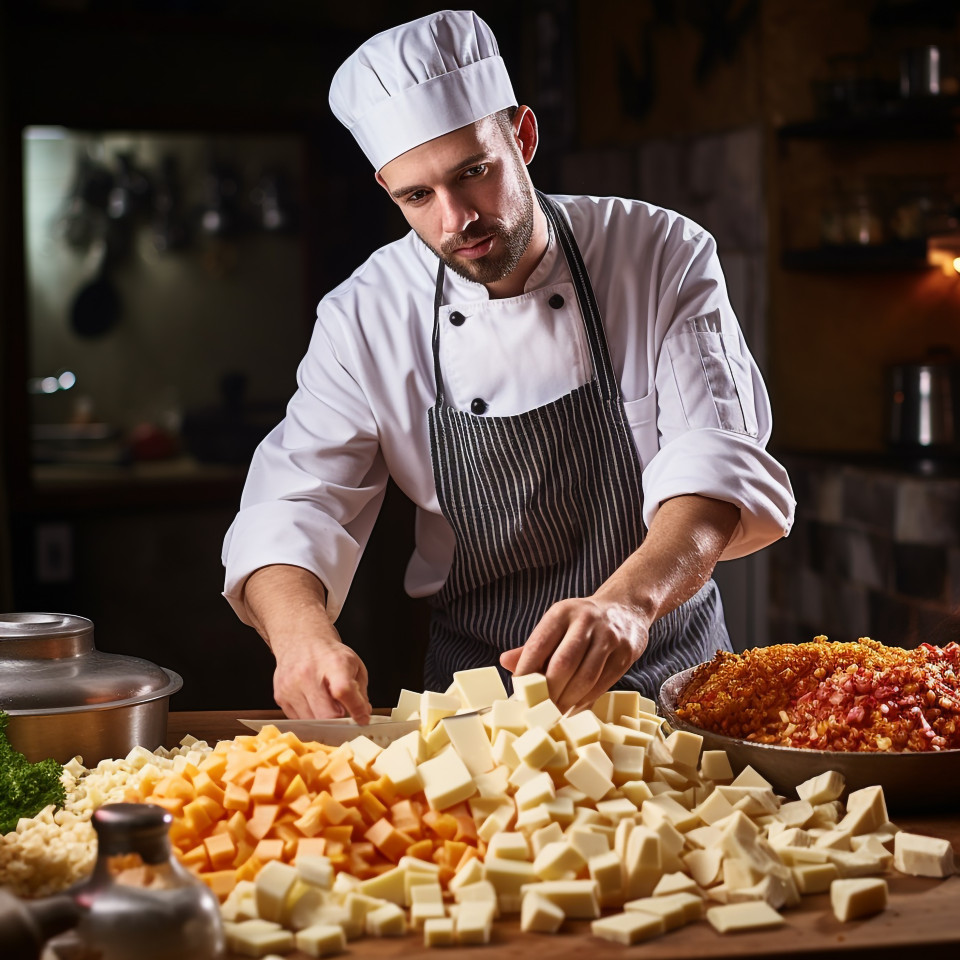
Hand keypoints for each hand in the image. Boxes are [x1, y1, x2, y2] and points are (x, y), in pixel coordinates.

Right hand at [272, 635, 370, 722]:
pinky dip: (309, 717)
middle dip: (338, 719)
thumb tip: (362, 716)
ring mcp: (291, 686)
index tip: (361, 716)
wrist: (301, 640)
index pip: (343, 690)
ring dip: (323, 720)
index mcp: (333, 663)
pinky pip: (299, 720)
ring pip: (312, 722)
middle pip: (326, 715)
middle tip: (342, 711)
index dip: (355, 707)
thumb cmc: (329, 654)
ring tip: (326, 702)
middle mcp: (309, 674)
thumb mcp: (354, 665)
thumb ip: (360, 693)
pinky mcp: (280, 696)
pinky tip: (312, 702)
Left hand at [500, 595, 648, 713]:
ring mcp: (609, 637)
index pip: (539, 645)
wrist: (625, 609)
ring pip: (585, 677)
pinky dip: (585, 701)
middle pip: (563, 664)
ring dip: (567, 701)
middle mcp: (586, 621)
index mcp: (562, 612)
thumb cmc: (582, 622)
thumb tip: (505, 662)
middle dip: (548, 692)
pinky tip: (574, 708)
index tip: (518, 692)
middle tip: (538, 710)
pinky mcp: (625, 654)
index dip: (526, 672)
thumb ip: (533, 646)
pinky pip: (602, 684)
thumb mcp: (556, 624)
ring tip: (555, 714)